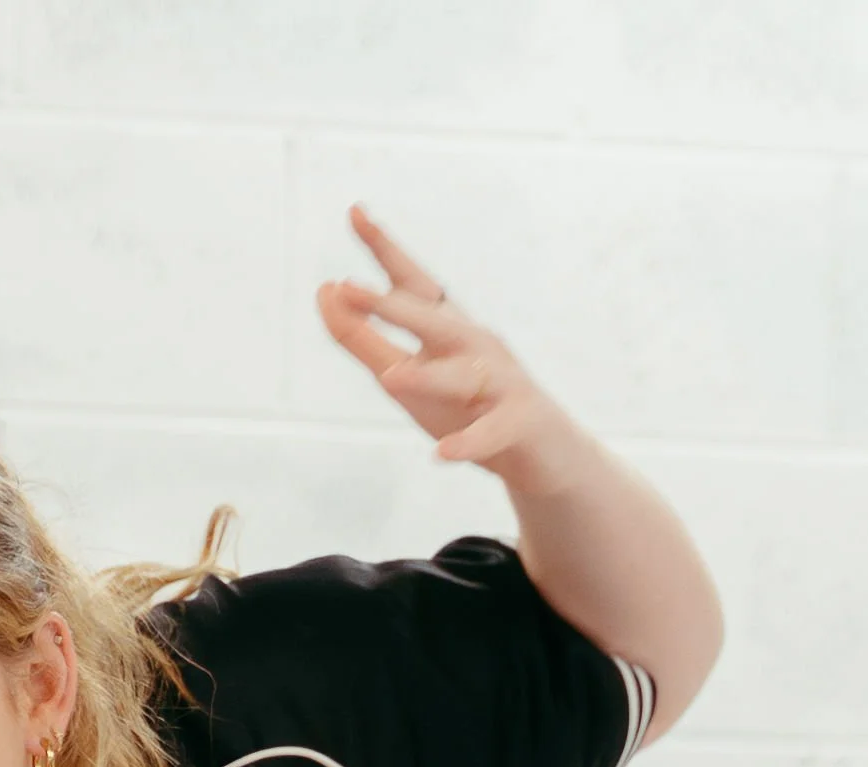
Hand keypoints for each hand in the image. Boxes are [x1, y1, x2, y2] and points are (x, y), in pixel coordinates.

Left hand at [316, 204, 588, 491]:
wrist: (542, 450)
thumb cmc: (467, 406)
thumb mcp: (405, 371)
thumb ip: (364, 338)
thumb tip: (325, 291)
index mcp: (447, 329)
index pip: (412, 284)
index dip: (384, 250)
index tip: (354, 211)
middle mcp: (475, 345)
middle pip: (432, 321)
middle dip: (391, 306)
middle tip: (348, 288)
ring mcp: (500, 383)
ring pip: (461, 376)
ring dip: (426, 377)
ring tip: (391, 378)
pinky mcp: (516, 423)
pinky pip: (488, 434)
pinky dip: (467, 443)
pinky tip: (442, 453)